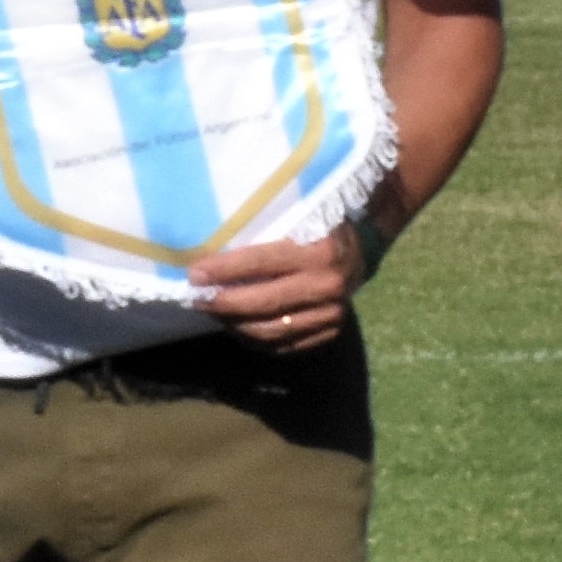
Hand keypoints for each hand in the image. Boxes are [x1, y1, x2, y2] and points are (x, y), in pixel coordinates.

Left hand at [192, 224, 364, 351]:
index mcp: (319, 251)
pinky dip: (257, 340)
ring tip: (214, 313)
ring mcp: (331, 314)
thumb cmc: (323, 224)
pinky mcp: (330, 332)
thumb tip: (214, 246)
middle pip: (264, 303)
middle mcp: (327, 286)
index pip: (262, 263)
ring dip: (236, 325)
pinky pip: (286, 346)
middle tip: (199, 299)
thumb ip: (267, 229)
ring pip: (272, 331)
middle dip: (224, 304)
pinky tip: (238, 327)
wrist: (365, 246)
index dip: (225, 270)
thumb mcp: (301, 216)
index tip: (196, 274)